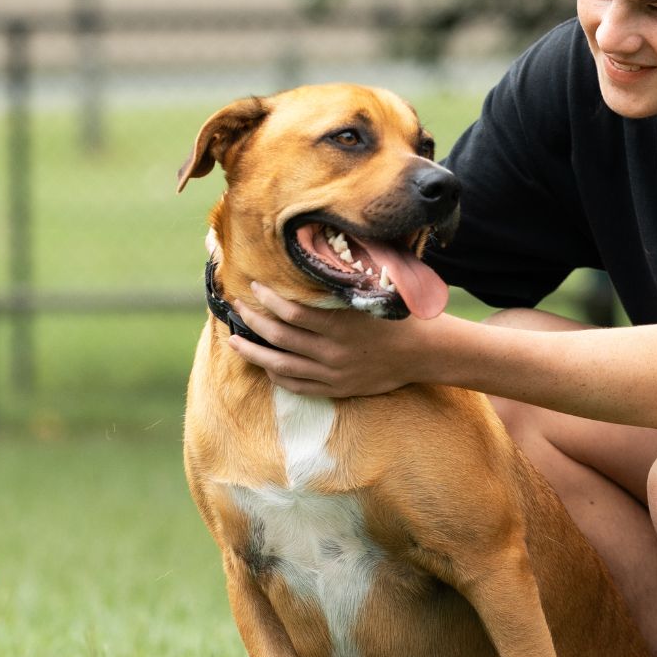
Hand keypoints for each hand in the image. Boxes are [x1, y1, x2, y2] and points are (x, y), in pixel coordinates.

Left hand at [228, 282, 434, 397]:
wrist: (422, 353)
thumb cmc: (396, 317)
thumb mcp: (371, 296)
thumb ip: (341, 288)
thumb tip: (312, 267)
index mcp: (341, 325)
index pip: (293, 312)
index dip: (269, 300)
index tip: (255, 286)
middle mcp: (333, 352)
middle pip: (281, 337)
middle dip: (253, 321)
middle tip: (237, 307)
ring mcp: (333, 373)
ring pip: (281, 365)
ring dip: (254, 352)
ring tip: (234, 340)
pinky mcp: (336, 389)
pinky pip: (297, 386)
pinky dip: (277, 375)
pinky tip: (264, 365)